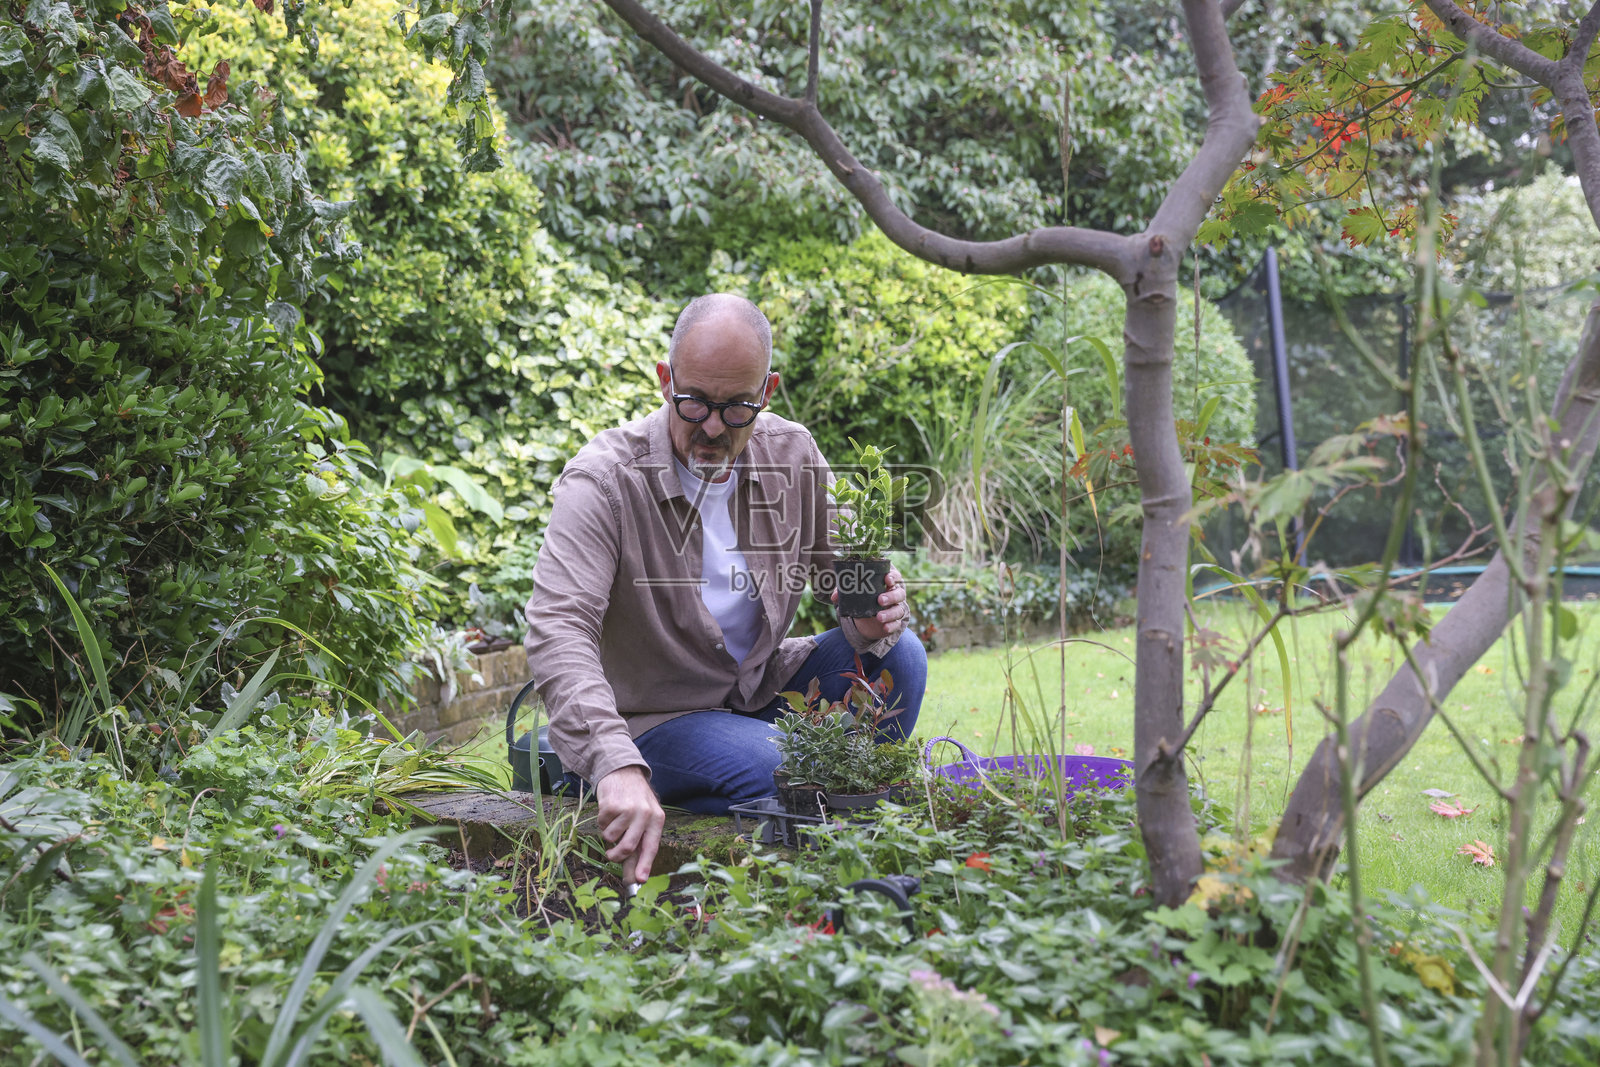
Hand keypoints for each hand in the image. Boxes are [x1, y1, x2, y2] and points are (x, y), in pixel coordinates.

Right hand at [595, 765, 663, 883]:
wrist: (623, 770)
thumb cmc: (636, 799)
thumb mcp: (645, 818)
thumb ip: (640, 844)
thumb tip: (634, 876)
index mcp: (657, 818)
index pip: (651, 846)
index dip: (645, 865)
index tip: (639, 881)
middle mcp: (644, 814)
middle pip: (628, 847)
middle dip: (616, 856)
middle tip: (611, 855)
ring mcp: (627, 809)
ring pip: (610, 837)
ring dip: (608, 833)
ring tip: (615, 819)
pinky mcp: (610, 805)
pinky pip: (601, 825)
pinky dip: (602, 821)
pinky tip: (609, 809)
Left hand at [849, 564, 908, 641]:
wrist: (867, 618)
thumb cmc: (863, 597)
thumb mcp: (853, 592)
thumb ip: (844, 591)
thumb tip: (834, 596)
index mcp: (886, 583)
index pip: (895, 576)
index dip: (893, 577)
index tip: (887, 579)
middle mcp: (894, 595)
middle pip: (899, 593)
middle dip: (891, 596)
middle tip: (879, 600)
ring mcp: (895, 608)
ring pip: (898, 610)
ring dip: (890, 613)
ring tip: (879, 617)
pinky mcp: (894, 622)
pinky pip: (896, 624)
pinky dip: (891, 626)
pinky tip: (885, 627)